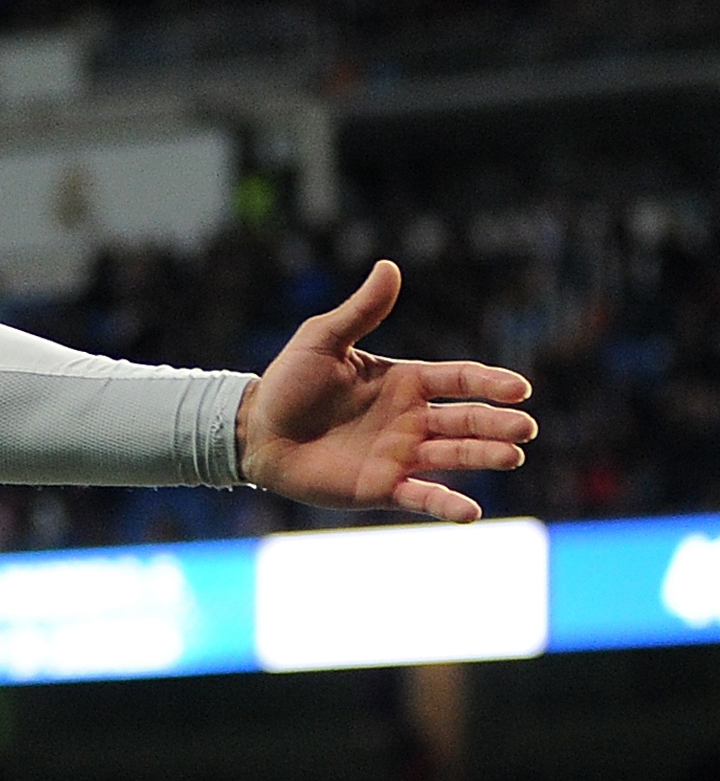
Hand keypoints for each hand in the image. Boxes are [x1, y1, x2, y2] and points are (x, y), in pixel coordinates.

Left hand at [238, 259, 535, 522]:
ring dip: (484, 457)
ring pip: (453, 456)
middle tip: (525, 427)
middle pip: (466, 420)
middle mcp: (411, 419)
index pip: (459, 379)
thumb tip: (389, 266)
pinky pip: (421, 496)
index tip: (519, 389)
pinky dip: (447, 506)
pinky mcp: (381, 486)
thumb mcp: (322, 340)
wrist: (254, 432)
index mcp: (405, 381)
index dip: (489, 383)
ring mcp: (399, 454)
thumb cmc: (287, 383)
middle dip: (497, 423)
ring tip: (513, 457)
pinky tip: (471, 513)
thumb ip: (360, 311)